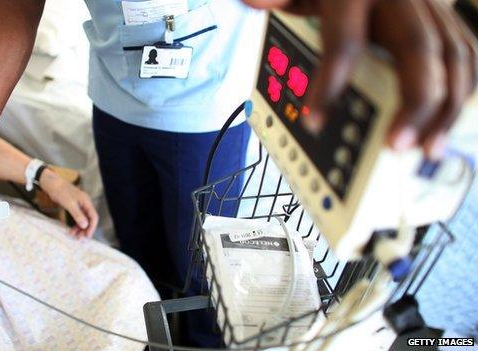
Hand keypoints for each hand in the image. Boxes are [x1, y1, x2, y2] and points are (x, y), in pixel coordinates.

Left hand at [39, 168, 98, 237]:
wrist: (51, 184)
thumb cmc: (60, 191)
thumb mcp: (69, 204)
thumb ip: (78, 215)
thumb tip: (85, 225)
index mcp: (86, 202)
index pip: (93, 216)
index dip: (92, 227)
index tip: (87, 236)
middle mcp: (84, 204)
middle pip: (89, 219)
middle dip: (85, 229)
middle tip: (79, 238)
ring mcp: (79, 205)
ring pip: (82, 219)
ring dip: (79, 228)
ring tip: (73, 236)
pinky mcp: (73, 206)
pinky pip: (76, 218)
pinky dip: (75, 224)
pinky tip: (71, 230)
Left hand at [243, 0, 477, 158]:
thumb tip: (259, 2)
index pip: (346, 41)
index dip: (331, 84)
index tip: (315, 122)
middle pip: (420, 48)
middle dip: (414, 102)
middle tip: (395, 147)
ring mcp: (426, 5)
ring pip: (453, 54)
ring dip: (446, 106)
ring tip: (427, 149)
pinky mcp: (440, 18)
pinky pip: (463, 53)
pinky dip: (462, 89)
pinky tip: (445, 122)